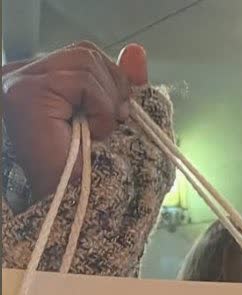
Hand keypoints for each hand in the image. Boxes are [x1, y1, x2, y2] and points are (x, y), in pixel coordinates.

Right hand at [2, 42, 147, 200]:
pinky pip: (83, 80)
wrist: (78, 210)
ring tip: (96, 134)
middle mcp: (21, 76)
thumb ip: (120, 85)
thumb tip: (137, 51)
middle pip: (84, 52)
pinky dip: (100, 109)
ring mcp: (19, 81)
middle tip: (110, 127)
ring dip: (106, 104)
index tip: (117, 116)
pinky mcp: (27, 93)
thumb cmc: (93, 177)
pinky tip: (91, 134)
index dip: (111, 81)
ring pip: (86, 61)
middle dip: (112, 90)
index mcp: (38, 81)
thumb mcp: (114, 123)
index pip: (82, 55)